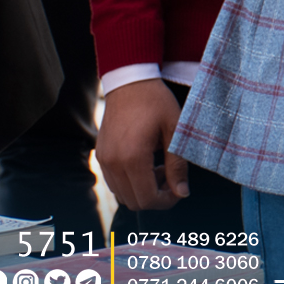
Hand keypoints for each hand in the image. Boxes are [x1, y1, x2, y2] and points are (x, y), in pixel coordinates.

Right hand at [97, 79, 188, 209]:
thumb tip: (182, 193)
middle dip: (156, 197)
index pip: (147, 198)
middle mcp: (113, 163)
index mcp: (132, 158)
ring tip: (160, 168)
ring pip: (122, 194)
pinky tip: (146, 163)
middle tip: (171, 176)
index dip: (167, 201)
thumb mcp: (175, 130)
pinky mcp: (100, 156)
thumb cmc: (156, 102)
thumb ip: (178, 165)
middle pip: (134, 201)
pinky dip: (131, 182)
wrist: (130, 82)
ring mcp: (103, 160)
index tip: (180, 190)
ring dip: (143, 190)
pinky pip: (114, 182)